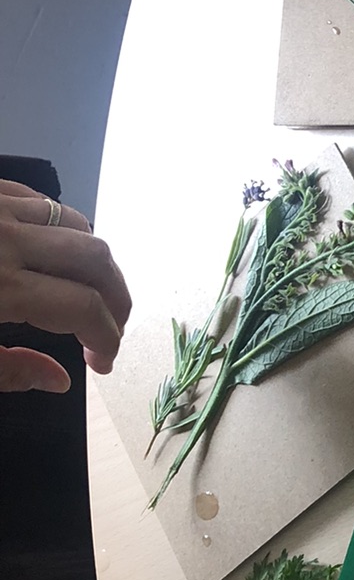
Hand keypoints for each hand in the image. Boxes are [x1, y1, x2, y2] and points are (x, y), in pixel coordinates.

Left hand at [0, 179, 131, 389]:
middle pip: (95, 260)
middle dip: (117, 297)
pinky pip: (41, 201)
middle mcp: (6, 240)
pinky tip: (52, 253)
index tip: (102, 361)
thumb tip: (58, 379)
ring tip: (88, 288)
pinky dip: (61, 229)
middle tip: (112, 326)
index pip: (83, 308)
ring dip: (93, 261)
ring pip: (76, 225)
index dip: (106, 339)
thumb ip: (5, 371)